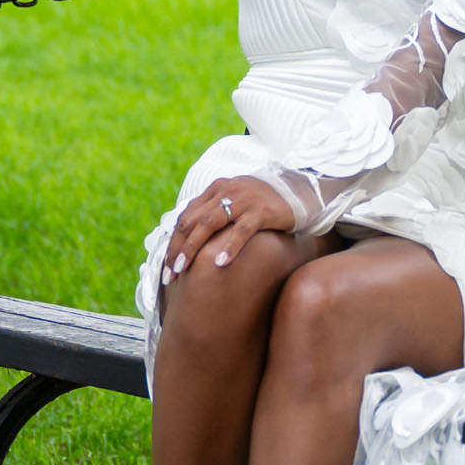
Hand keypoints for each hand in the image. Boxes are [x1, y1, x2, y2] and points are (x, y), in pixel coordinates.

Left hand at [163, 175, 295, 280]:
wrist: (298, 190)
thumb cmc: (262, 203)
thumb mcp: (234, 204)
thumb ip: (214, 215)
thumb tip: (191, 241)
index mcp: (214, 190)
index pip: (185, 217)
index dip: (173, 242)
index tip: (166, 267)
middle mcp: (224, 191)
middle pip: (192, 222)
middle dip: (177, 249)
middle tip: (169, 274)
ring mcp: (242, 200)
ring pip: (209, 224)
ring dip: (193, 248)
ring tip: (184, 270)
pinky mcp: (261, 211)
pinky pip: (241, 230)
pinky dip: (229, 247)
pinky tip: (220, 263)